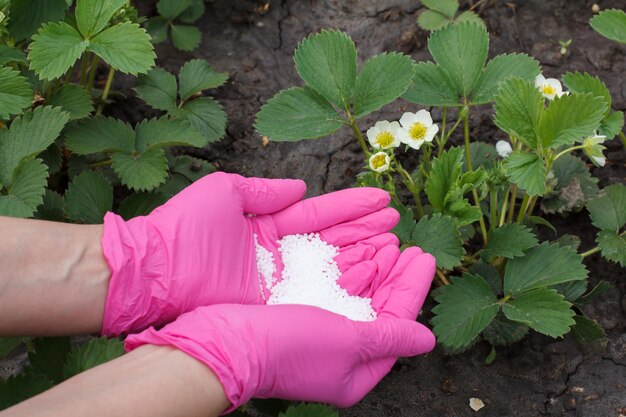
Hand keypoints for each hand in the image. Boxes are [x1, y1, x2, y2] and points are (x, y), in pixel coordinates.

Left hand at [101, 172, 398, 335]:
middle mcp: (278, 254)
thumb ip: (264, 191)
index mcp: (267, 224)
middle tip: (398, 221)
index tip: (382, 198)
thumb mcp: (225, 192)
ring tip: (395, 242)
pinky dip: (344, 282)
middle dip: (365, 229)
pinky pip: (316, 290)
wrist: (154, 273)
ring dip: (362, 252)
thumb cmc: (183, 229)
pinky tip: (371, 273)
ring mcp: (278, 281)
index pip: (319, 213)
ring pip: (330, 264)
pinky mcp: (275, 303)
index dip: (351, 206)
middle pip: (332, 239)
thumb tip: (300, 186)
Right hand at [124, 247, 435, 411]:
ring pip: (357, 297)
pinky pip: (333, 290)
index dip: (412, 289)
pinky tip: (357, 249)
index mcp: (356, 371)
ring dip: (373, 268)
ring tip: (389, 241)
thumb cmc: (289, 347)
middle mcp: (340, 355)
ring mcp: (318, 335)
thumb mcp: (348, 342)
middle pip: (379, 309)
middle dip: (395, 276)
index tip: (423, 258)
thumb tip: (426, 341)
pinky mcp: (298, 316)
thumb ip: (388, 337)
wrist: (226, 344)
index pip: (397, 324)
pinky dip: (346, 270)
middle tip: (411, 246)